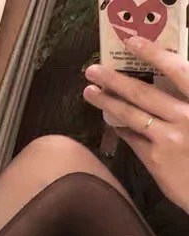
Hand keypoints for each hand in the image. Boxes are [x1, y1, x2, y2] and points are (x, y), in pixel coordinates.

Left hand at [83, 36, 188, 213]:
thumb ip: (186, 102)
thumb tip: (163, 88)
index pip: (178, 70)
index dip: (154, 55)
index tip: (133, 43)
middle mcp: (187, 116)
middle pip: (144, 94)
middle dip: (115, 80)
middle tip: (93, 70)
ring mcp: (169, 139)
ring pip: (132, 116)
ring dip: (108, 102)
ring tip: (89, 92)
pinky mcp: (156, 159)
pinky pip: (133, 138)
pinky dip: (121, 128)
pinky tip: (110, 120)